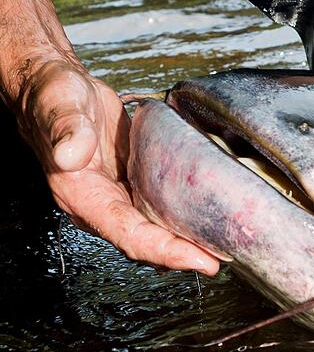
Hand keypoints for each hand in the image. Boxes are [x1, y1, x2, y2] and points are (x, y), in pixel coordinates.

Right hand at [14, 58, 219, 275]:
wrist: (55, 91)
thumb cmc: (53, 97)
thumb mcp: (59, 103)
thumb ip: (67, 129)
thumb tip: (70, 154)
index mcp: (81, 195)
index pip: (127, 235)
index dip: (164, 251)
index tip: (197, 260)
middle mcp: (100, 205)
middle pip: (146, 243)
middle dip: (183, 255)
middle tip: (220, 259)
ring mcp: (117, 198)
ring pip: (154, 232)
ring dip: (185, 242)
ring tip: (221, 248)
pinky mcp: (132, 187)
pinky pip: (158, 212)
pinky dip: (182, 221)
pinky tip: (207, 222)